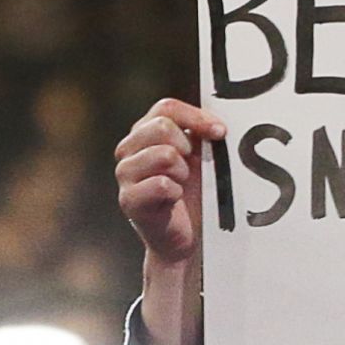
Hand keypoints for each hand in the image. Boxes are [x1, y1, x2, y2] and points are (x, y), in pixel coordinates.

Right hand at [114, 98, 225, 264]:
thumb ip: (199, 133)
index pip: (166, 108)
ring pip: (164, 155)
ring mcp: (124, 173)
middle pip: (162, 127)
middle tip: (190, 169)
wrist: (186, 237)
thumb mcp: (199, 156)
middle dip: (187, 149)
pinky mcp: (128, 199)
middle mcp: (128, 148)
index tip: (220, 133)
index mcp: (145, 131)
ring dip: (182, 173)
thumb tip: (217, 123)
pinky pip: (161, 184)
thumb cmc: (194, 193)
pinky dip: (176, 193)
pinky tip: (173, 201)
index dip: (196, 117)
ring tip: (180, 186)